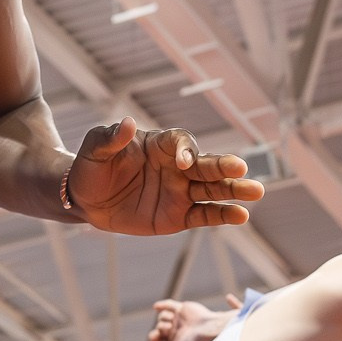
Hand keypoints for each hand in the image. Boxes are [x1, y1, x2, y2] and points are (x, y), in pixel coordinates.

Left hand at [67, 119, 260, 234]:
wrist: (85, 199)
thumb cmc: (91, 167)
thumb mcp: (94, 149)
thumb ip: (111, 138)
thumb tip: (128, 124)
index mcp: (160, 146)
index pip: (181, 142)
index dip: (186, 150)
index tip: (184, 163)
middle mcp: (176, 167)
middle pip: (205, 165)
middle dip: (223, 167)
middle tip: (242, 169)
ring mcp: (180, 191)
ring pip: (212, 190)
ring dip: (234, 190)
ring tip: (256, 192)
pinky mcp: (178, 216)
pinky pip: (204, 215)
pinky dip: (222, 215)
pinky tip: (241, 215)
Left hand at [148, 297, 234, 340]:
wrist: (207, 330)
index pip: (156, 339)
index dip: (153, 337)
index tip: (156, 336)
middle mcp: (175, 330)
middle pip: (159, 326)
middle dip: (161, 327)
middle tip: (170, 328)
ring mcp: (178, 319)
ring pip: (162, 316)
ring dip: (164, 317)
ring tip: (172, 320)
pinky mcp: (182, 309)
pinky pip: (169, 305)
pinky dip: (162, 305)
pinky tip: (155, 307)